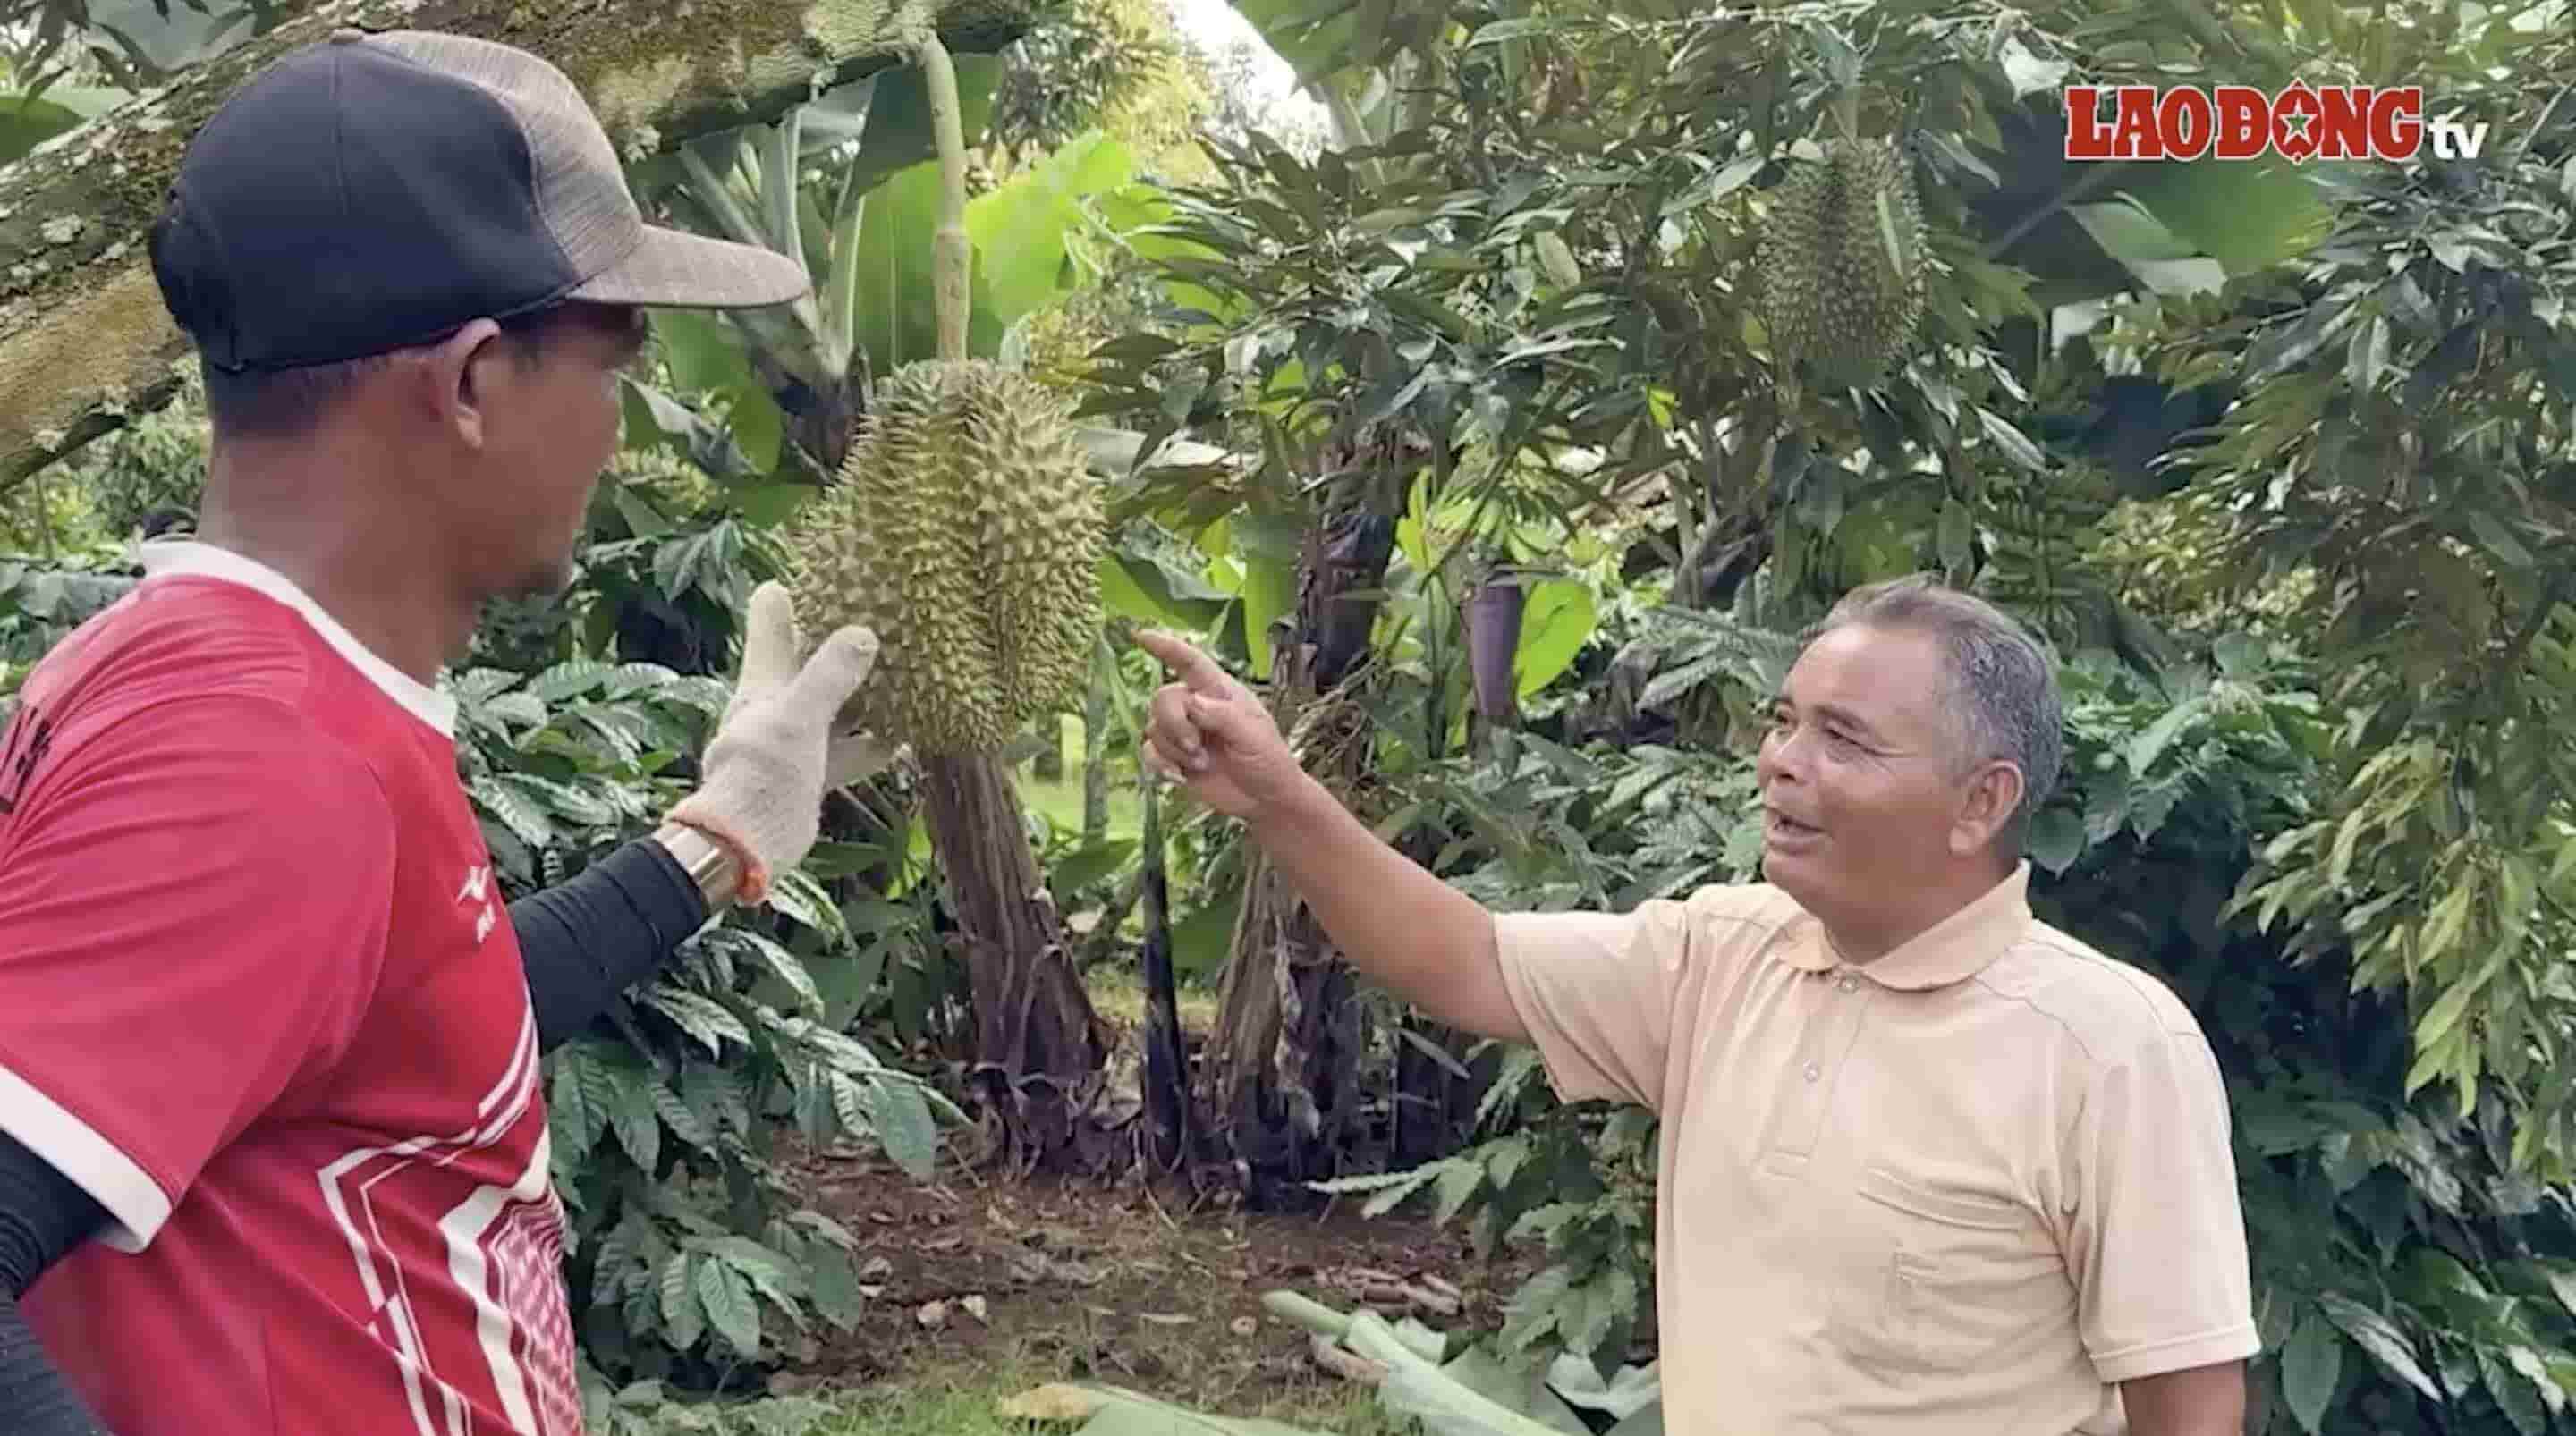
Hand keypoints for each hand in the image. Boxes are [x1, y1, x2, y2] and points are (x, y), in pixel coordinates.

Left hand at [664, 583, 892, 902]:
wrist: (747, 843)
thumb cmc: (761, 771)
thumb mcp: (798, 715)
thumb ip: (830, 675)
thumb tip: (864, 634)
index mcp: (764, 680)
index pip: (772, 623)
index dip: (790, 596)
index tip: (822, 573)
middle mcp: (778, 705)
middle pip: (811, 662)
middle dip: (841, 643)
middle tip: (882, 616)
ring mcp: (797, 740)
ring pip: (837, 706)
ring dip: (867, 693)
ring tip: (907, 671)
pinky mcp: (814, 772)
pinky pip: (851, 747)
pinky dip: (877, 740)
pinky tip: (907, 733)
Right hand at [1133, 629, 1303, 820]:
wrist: (1264, 799)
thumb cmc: (1268, 760)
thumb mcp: (1253, 735)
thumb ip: (1222, 716)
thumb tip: (1191, 703)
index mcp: (1219, 691)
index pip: (1189, 662)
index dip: (1165, 647)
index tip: (1141, 637)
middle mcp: (1196, 706)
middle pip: (1162, 698)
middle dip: (1174, 725)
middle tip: (1197, 748)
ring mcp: (1183, 732)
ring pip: (1154, 727)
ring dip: (1175, 750)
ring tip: (1202, 764)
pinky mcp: (1173, 757)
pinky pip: (1149, 752)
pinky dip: (1162, 765)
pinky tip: (1180, 776)